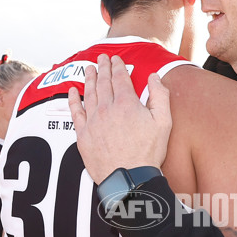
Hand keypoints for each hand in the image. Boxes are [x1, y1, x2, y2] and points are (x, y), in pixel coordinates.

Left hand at [68, 54, 171, 183]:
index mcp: (126, 103)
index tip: (116, 59)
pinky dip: (73, 100)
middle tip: (102, 58)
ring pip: (89, 93)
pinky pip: (75, 112)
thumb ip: (159, 95)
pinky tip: (72, 92)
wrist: (129, 178)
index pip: (120, 78)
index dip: (118, 66)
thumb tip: (154, 77)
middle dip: (102, 68)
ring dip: (89, 78)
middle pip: (103, 82)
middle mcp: (106, 108)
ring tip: (89, 68)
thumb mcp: (164, 122)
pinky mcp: (83, 135)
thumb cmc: (148, 152)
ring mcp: (93, 121)